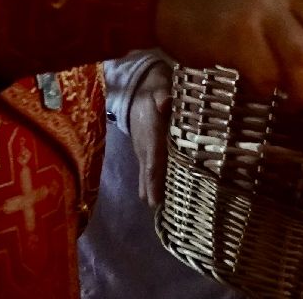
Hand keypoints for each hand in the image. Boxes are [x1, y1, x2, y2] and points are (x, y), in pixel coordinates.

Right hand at [129, 64, 173, 207]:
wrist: (137, 91)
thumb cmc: (154, 90)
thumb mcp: (159, 88)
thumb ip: (163, 96)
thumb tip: (165, 103)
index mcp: (151, 134)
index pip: (152, 160)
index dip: (153, 179)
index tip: (155, 199)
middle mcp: (145, 148)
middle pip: (148, 175)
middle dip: (153, 193)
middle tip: (161, 213)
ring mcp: (143, 152)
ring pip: (145, 177)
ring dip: (152, 192)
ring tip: (160, 213)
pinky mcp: (145, 153)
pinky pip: (147, 173)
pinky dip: (151, 186)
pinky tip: (159, 201)